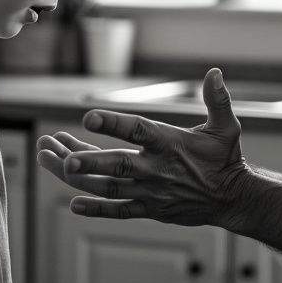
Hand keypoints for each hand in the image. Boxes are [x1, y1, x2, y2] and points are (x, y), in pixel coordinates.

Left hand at [41, 68, 250, 226]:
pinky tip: (74, 204)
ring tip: (49, 160)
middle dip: (88, 162)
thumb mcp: (225, 126)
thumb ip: (217, 100)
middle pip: (116, 165)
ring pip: (109, 187)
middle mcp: (157, 169)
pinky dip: (97, 209)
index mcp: (170, 143)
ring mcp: (151, 191)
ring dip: (78, 177)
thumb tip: (214, 72)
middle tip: (61, 156)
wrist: (233, 198)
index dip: (113, 123)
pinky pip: (120, 210)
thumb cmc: (225, 157)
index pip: (138, 130)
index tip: (88, 116)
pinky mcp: (150, 208)